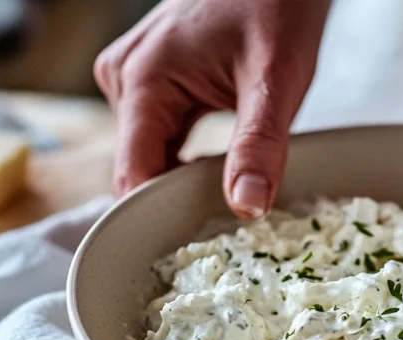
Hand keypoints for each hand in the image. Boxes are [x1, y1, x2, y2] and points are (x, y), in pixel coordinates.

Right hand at [94, 0, 329, 217]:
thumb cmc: (276, 3)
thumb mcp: (275, 79)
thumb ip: (259, 145)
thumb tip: (246, 207)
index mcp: (144, 80)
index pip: (132, 174)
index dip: (153, 218)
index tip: (186, 252)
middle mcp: (126, 79)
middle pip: (141, 167)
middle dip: (175, 200)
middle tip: (221, 233)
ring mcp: (134, 78)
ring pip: (151, 154)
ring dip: (184, 178)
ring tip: (223, 197)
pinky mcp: (150, 80)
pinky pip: (160, 135)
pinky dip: (186, 156)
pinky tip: (217, 167)